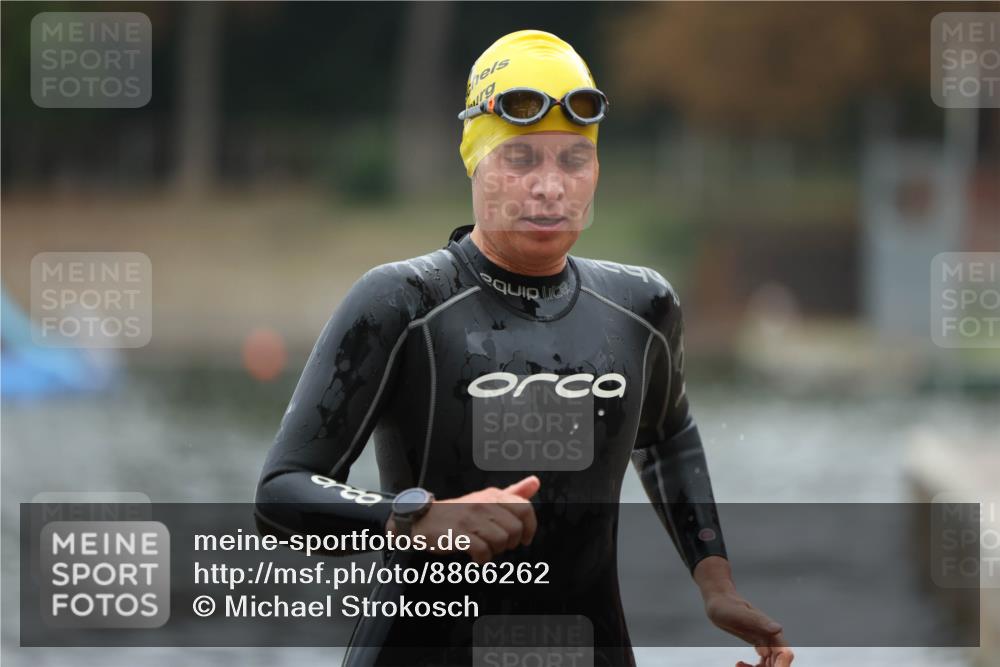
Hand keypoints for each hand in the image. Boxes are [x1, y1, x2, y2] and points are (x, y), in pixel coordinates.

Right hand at [387, 476, 539, 563]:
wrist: (423, 519)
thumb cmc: (460, 512)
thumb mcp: (486, 498)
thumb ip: (512, 492)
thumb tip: (536, 482)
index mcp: (493, 495)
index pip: (525, 509)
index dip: (529, 527)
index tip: (524, 539)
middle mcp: (483, 503)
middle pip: (515, 529)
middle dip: (510, 543)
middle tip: (498, 545)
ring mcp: (470, 518)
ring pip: (501, 541)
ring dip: (495, 552)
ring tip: (485, 549)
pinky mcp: (458, 534)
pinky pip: (483, 552)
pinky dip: (482, 560)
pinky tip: (475, 558)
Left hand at [702, 590, 794, 666]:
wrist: (719, 599)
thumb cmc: (726, 605)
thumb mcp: (740, 614)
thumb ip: (759, 621)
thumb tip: (778, 629)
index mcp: (771, 631)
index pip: (784, 654)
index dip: (780, 666)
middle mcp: (771, 636)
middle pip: (779, 662)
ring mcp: (765, 640)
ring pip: (771, 664)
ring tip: (739, 666)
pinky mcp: (758, 642)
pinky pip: (763, 661)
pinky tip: (738, 663)